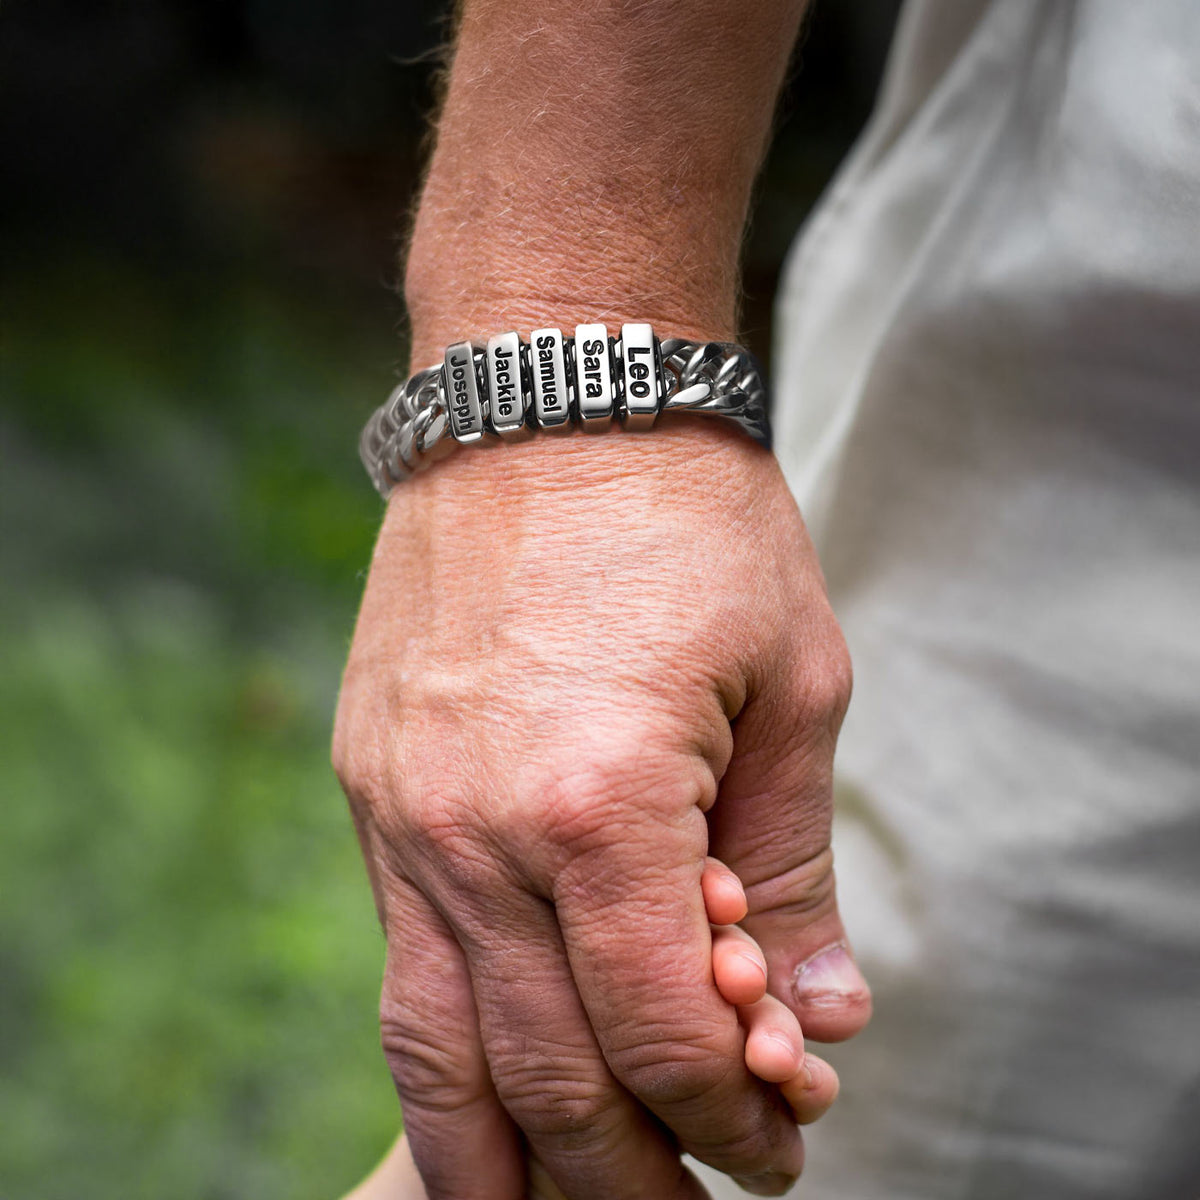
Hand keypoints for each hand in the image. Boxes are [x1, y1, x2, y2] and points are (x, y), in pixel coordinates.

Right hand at [333, 421, 869, 1198]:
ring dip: (503, 1160)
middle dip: (630, 1175)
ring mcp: (403, 813)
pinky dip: (450, 1054)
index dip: (732, 1119)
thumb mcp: (790, 686)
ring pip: (433, 1054)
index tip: (782, 1143)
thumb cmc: (689, 524)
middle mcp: (474, 831)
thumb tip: (816, 1022)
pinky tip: (499, 1080)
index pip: (661, 1039)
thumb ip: (789, 873)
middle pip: (545, 1079)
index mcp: (602, 804)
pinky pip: (399, 962)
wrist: (550, 396)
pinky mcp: (373, 787)